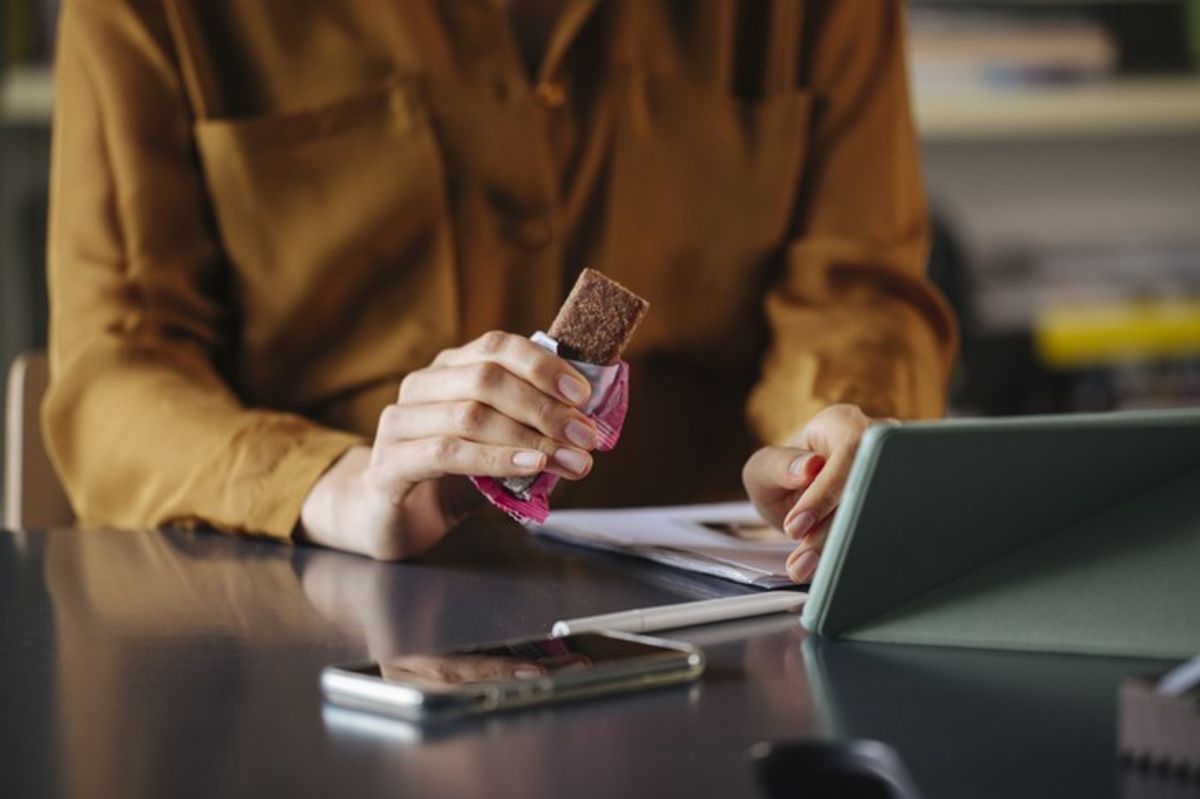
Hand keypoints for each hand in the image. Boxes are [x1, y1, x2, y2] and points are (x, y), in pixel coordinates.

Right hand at [298, 331, 600, 559]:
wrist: (388, 517)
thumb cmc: (450, 475)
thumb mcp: (495, 442)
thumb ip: (529, 426)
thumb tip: (587, 422)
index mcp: (447, 370)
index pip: (496, 346)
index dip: (542, 365)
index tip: (583, 394)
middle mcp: (420, 387)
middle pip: (487, 378)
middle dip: (545, 407)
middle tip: (586, 435)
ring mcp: (399, 424)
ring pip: (470, 415)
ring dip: (530, 437)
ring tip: (572, 460)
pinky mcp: (389, 464)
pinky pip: (446, 452)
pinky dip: (495, 458)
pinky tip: (531, 466)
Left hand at [742, 404, 877, 583]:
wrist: (797, 496)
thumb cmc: (782, 475)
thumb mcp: (763, 468)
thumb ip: (776, 464)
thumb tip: (808, 467)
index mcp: (842, 424)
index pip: (849, 452)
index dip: (826, 492)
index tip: (797, 526)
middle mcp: (874, 444)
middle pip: (869, 486)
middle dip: (833, 531)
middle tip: (802, 561)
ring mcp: (890, 474)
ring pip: (878, 513)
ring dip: (842, 549)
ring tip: (807, 569)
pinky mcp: (893, 505)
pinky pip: (882, 530)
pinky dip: (854, 554)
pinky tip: (830, 572)